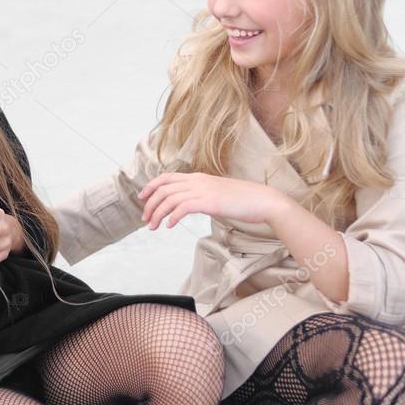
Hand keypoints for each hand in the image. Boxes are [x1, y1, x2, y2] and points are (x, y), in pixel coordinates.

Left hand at [138, 172, 286, 229]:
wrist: (262, 201)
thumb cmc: (241, 200)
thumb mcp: (216, 194)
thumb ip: (201, 196)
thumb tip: (188, 205)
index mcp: (198, 177)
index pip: (167, 177)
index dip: (151, 186)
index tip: (142, 198)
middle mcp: (198, 181)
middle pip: (163, 188)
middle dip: (150, 204)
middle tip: (146, 220)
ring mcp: (203, 190)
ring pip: (170, 199)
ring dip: (158, 213)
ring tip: (154, 227)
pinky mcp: (210, 202)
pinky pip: (183, 207)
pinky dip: (172, 217)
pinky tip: (170, 226)